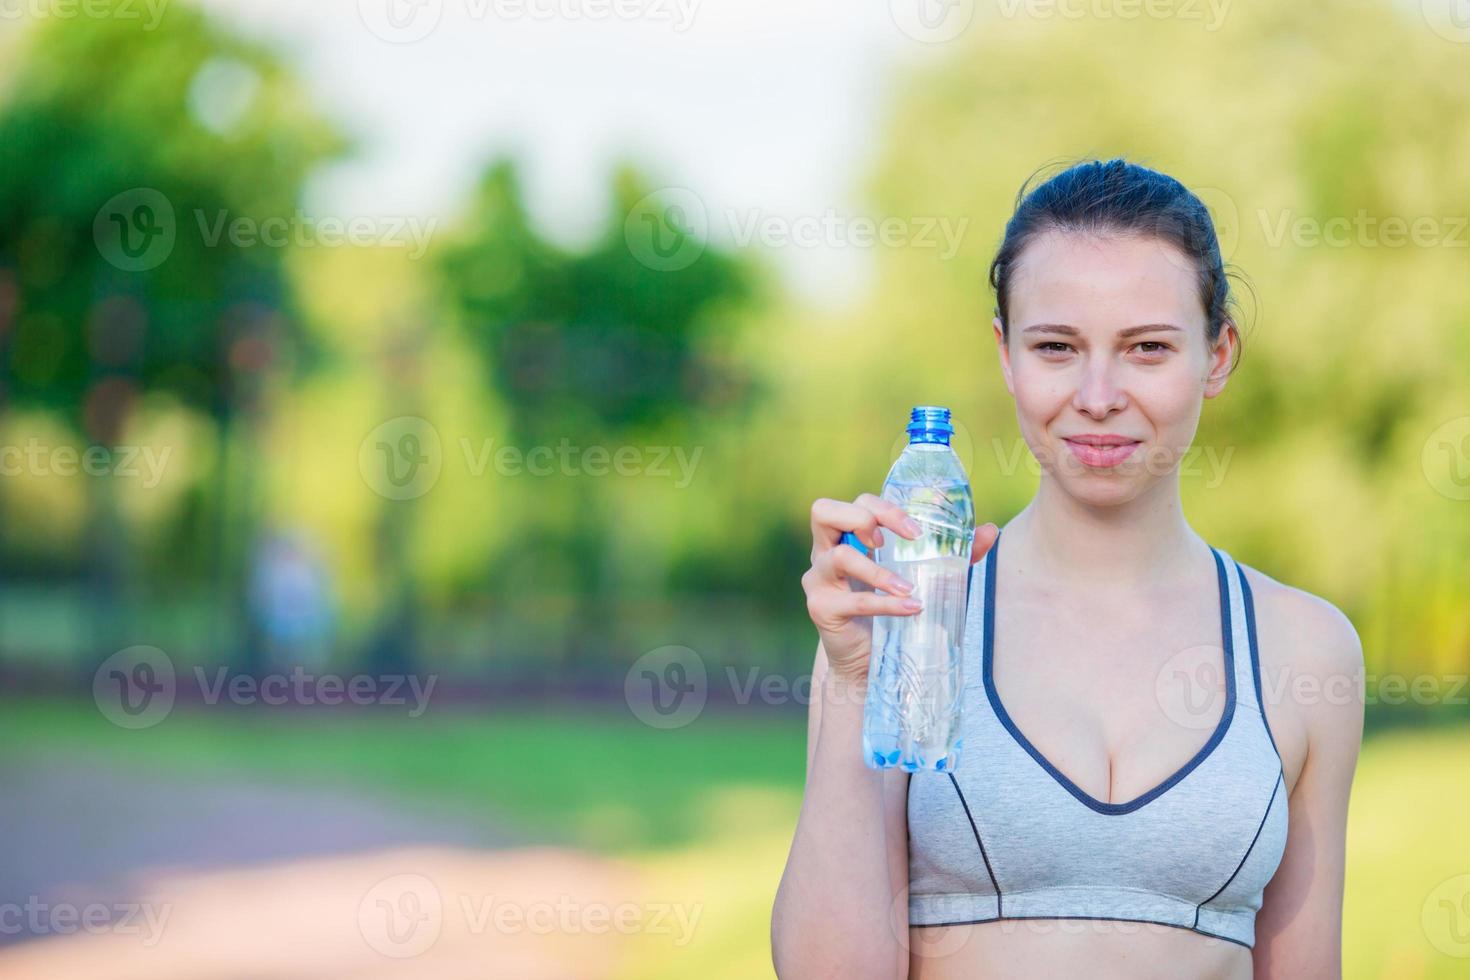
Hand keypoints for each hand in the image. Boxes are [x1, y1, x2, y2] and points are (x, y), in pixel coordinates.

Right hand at [802, 493, 997, 681]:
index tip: (916, 531)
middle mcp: (825, 551)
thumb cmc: (891, 611)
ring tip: (906, 587)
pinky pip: (852, 600)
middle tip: (888, 542)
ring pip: (838, 556)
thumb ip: (954, 554)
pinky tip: (911, 608)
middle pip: (824, 511)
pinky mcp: (822, 608)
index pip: (857, 503)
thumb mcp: (923, 578)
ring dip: (876, 569)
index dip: (884, 508)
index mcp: (847, 536)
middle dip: (862, 518)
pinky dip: (885, 604)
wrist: (866, 662)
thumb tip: (990, 530)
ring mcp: (818, 579)